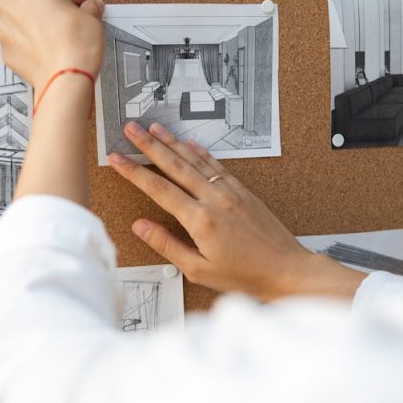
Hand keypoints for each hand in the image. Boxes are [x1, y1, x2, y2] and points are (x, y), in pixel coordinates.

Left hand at [0, 0, 105, 89]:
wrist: (64, 78)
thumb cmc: (74, 43)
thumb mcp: (91, 16)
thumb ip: (89, 7)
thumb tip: (91, 8)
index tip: (84, 1)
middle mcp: (10, 1)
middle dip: (54, 8)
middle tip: (75, 17)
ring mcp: (4, 27)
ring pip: (26, 21)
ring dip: (43, 25)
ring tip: (64, 36)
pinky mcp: (6, 50)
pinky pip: (22, 41)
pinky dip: (35, 43)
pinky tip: (54, 49)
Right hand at [108, 122, 367, 301]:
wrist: (286, 269)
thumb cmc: (245, 276)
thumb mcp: (199, 270)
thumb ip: (167, 245)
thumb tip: (140, 226)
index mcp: (200, 220)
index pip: (159, 189)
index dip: (134, 172)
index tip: (117, 157)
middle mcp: (214, 199)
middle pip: (175, 165)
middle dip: (150, 145)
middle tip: (131, 128)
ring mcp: (230, 192)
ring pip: (195, 160)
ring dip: (173, 142)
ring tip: (155, 127)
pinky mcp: (243, 191)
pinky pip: (216, 166)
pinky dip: (201, 152)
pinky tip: (190, 142)